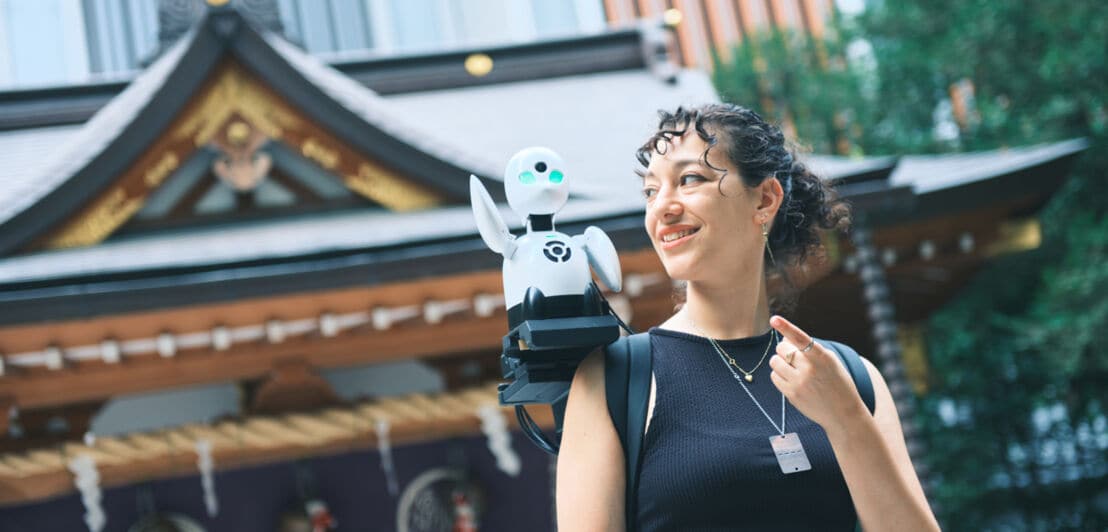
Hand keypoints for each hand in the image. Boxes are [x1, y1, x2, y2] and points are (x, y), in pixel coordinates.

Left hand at [767, 315, 866, 432]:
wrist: (843, 413)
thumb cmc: (837, 383)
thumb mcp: (830, 362)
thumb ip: (810, 349)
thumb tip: (784, 340)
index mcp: (822, 357)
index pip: (801, 338)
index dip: (786, 327)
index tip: (774, 319)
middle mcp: (809, 369)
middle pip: (781, 348)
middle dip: (785, 349)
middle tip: (795, 357)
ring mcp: (799, 383)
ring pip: (774, 362)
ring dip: (780, 362)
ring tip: (793, 368)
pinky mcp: (791, 395)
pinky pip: (774, 377)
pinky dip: (779, 375)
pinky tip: (792, 379)